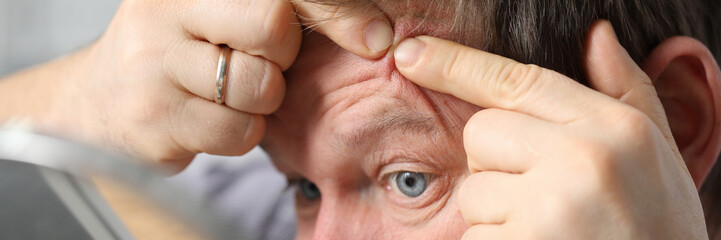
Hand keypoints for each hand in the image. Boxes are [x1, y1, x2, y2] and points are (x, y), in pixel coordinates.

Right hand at [47, 0, 392, 167]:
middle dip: (282, 55)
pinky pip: (238, 133)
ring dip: (260, 100)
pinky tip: (210, 117)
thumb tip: (374, 34)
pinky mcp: (154, 118)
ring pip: (259, 87)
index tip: (374, 38)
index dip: (336, 11)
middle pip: (272, 26)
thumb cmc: (181, 49)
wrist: (102, 98)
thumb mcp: (223, 13)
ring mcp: (154, 63)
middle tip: (260, 60)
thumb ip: (286, 12)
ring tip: (226, 90)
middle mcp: (167, 9)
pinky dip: (239, 132)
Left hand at [394, 20, 705, 238]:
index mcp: (615, 129)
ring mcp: (548, 206)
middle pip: (481, 133)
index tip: (412, 55)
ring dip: (497, 214)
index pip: (517, 80)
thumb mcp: (658, 156)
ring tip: (549, 231)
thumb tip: (596, 36)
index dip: (456, 64)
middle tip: (545, 197)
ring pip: (473, 191)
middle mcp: (581, 159)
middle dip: (496, 164)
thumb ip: (625, 92)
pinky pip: (474, 236)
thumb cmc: (658, 229)